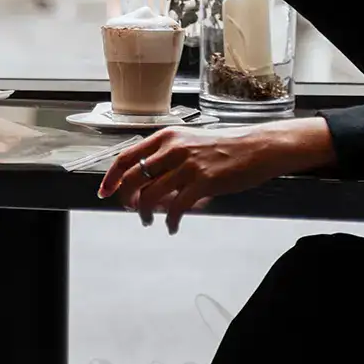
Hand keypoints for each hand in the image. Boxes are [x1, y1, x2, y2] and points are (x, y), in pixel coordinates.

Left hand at [97, 118, 335, 234]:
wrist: (258, 147)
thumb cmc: (228, 146)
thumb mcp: (192, 142)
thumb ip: (170, 159)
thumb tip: (150, 185)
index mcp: (168, 136)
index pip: (127, 156)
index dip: (112, 177)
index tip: (104, 191)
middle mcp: (173, 148)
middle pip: (133, 179)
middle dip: (126, 199)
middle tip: (132, 210)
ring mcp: (188, 165)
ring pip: (150, 196)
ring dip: (145, 214)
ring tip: (150, 221)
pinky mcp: (203, 181)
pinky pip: (176, 208)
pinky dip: (170, 222)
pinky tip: (173, 227)